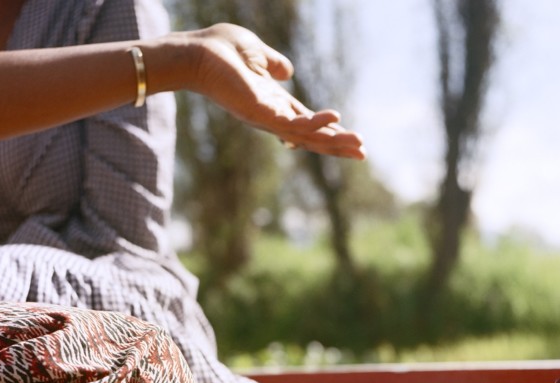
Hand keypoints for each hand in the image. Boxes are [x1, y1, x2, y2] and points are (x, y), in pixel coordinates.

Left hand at [170, 24, 364, 158]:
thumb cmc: (220, 51)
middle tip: (363, 154)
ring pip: (307, 136)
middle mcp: (272, 116)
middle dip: (337, 145)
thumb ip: (274, 64)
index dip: (329, 130)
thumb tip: (288, 72)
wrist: (196, 54)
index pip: (307, 122)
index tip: (351, 137)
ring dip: (335, 141)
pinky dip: (315, 122)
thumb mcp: (256, 53)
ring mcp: (267, 118)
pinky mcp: (261, 114)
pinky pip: (293, 123)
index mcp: (273, 103)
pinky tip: (335, 117)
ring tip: (359, 146)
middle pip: (311, 136)